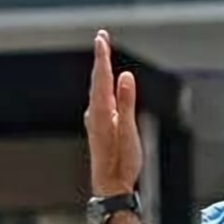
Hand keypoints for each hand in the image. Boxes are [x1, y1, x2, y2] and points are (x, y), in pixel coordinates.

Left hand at [85, 29, 141, 196]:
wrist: (111, 185)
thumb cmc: (122, 162)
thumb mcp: (129, 131)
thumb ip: (127, 102)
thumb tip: (125, 77)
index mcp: (102, 112)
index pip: (102, 78)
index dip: (102, 56)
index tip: (101, 38)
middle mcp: (95, 114)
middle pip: (97, 80)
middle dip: (100, 58)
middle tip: (102, 37)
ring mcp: (95, 120)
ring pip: (97, 89)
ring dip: (100, 70)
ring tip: (103, 53)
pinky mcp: (99, 127)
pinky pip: (99, 99)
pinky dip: (102, 85)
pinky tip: (105, 84)